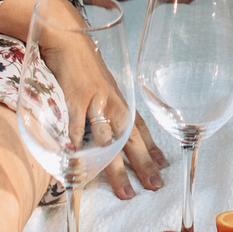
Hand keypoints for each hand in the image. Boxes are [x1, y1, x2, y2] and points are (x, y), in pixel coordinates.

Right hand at [43, 30, 167, 199]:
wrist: (70, 40)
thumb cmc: (85, 65)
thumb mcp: (103, 86)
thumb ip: (106, 109)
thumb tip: (107, 132)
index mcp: (121, 101)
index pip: (141, 129)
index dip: (152, 149)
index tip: (163, 168)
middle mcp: (114, 104)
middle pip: (132, 140)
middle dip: (144, 166)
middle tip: (154, 186)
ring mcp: (96, 103)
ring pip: (109, 141)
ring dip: (116, 169)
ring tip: (125, 191)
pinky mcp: (75, 101)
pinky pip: (79, 129)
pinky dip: (81, 147)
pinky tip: (83, 165)